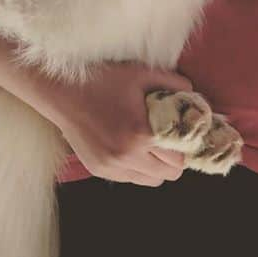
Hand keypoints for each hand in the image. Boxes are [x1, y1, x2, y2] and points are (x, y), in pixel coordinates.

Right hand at [49, 60, 193, 185]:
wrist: (64, 92)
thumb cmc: (104, 80)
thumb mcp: (143, 74)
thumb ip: (175, 84)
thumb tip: (194, 95)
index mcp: (141, 134)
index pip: (180, 158)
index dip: (186, 145)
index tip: (184, 133)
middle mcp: (126, 157)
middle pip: (169, 175)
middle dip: (174, 157)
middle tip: (170, 138)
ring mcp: (111, 167)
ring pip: (150, 181)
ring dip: (156, 166)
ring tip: (151, 144)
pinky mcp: (99, 170)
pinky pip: (130, 179)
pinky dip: (137, 168)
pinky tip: (131, 146)